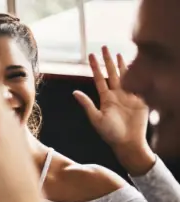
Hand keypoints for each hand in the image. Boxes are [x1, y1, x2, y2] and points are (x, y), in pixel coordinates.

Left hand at [74, 47, 154, 173]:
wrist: (128, 142)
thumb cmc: (110, 134)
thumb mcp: (96, 119)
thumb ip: (86, 104)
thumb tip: (74, 92)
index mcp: (105, 99)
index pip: (99, 79)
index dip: (95, 67)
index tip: (92, 55)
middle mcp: (116, 95)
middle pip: (111, 73)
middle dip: (108, 60)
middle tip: (104, 46)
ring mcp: (129, 96)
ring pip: (124, 76)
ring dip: (121, 64)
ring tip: (117, 52)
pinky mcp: (140, 99)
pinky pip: (139, 83)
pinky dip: (137, 73)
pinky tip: (134, 64)